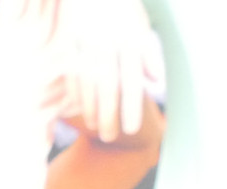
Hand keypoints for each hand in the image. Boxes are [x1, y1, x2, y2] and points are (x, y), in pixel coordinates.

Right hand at [39, 0, 164, 141]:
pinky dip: (75, 92)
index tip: (131, 130)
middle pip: (109, 88)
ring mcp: (87, 42)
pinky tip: (79, 108)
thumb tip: (155, 80)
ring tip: (94, 127)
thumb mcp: (140, 23)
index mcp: (130, 40)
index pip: (132, 81)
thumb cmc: (121, 7)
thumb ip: (147, 53)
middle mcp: (109, 43)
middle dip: (109, 115)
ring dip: (90, 108)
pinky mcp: (70, 41)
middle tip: (110, 137)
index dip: (131, 108)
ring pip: (88, 84)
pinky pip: (72, 72)